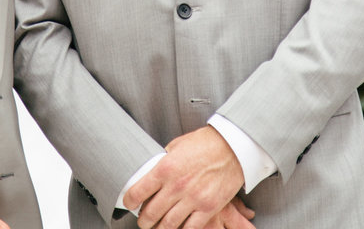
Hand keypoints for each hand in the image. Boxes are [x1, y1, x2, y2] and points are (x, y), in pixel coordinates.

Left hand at [123, 126, 244, 228]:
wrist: (233, 147)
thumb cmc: (206, 143)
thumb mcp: (177, 146)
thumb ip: (163, 161)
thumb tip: (152, 171)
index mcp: (165, 168)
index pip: (137, 192)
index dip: (129, 202)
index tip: (129, 204)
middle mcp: (177, 186)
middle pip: (150, 214)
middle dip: (143, 221)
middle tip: (143, 220)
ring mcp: (193, 199)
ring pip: (168, 225)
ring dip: (159, 228)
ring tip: (158, 227)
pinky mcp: (208, 208)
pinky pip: (190, 228)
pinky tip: (179, 227)